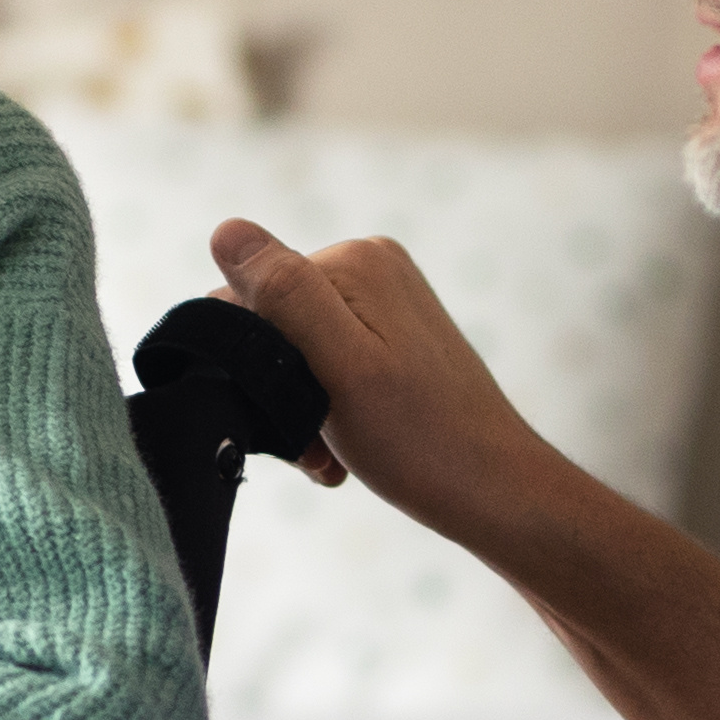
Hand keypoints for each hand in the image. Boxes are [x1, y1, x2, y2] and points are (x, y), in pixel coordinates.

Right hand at [204, 222, 573, 554]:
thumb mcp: (339, 368)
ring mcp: (385, 299)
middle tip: (316, 445)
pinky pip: (329, 364)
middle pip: (272, 323)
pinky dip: (328, 410)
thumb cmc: (419, 441)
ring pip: (296, 352)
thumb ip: (285, 295)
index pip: (248, 299)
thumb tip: (225, 230)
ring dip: (302, 409)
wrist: (494, 489)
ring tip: (335, 453)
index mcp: (353, 261)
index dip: (252, 366)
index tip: (290, 418)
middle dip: (280, 390)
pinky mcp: (394, 333)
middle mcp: (370, 265)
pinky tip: (347, 448)